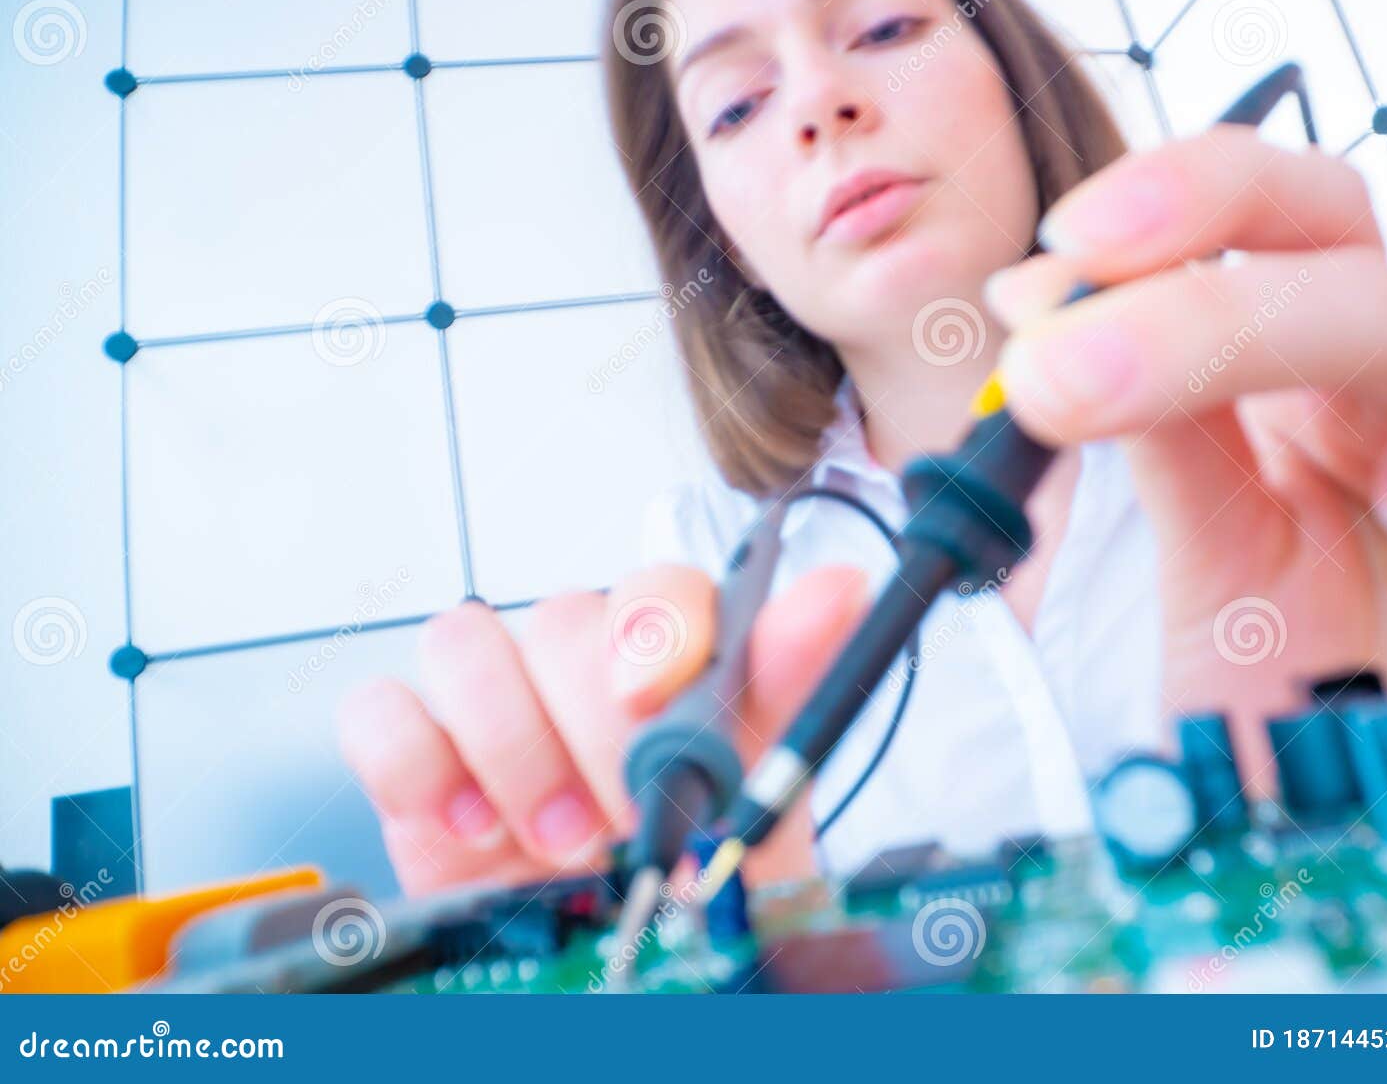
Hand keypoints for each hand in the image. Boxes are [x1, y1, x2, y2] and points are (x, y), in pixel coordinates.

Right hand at [338, 563, 870, 894]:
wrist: (627, 972)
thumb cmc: (699, 876)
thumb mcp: (762, 790)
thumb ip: (791, 684)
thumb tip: (835, 588)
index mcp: (672, 662)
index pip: (654, 586)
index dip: (653, 628)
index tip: (655, 699)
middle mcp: (581, 671)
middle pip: (556, 619)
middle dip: (589, 729)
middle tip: (621, 815)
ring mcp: (495, 709)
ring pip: (461, 642)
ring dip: (510, 748)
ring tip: (558, 840)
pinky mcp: (419, 759)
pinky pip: (379, 712)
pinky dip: (418, 766)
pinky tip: (474, 828)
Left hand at [986, 126, 1386, 781]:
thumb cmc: (1323, 718)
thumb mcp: (1224, 582)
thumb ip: (1164, 446)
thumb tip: (1041, 312)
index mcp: (1308, 390)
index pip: (1269, 221)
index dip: (1182, 204)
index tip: (1058, 264)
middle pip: (1356, 248)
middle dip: (1213, 311)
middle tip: (1072, 381)